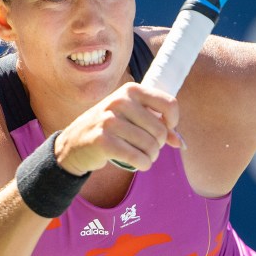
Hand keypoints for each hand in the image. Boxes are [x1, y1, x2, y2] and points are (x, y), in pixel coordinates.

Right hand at [54, 82, 181, 174]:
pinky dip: (142, 164)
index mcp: (131, 90)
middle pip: (160, 130)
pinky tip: (139, 164)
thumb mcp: (133, 118)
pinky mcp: (103, 140)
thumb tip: (181, 142)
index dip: (173, 121)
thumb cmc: (110, 128)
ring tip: (144, 157)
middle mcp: (120, 101)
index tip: (166, 130)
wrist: (75, 143)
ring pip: (150, 146)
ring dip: (151, 157)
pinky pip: (136, 157)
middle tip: (149, 148)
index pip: (169, 104)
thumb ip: (158, 126)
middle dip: (158, 145)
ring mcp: (109, 120)